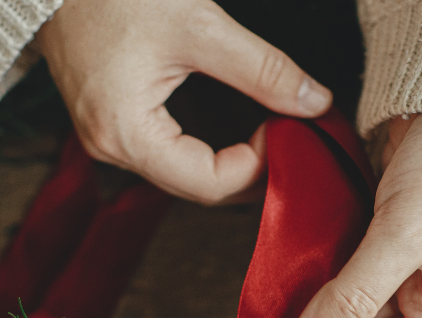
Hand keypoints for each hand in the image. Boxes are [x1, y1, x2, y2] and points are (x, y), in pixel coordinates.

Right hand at [34, 0, 331, 204]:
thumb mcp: (199, 26)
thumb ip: (261, 69)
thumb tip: (315, 102)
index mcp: (126, 134)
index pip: (209, 184)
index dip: (258, 165)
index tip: (285, 127)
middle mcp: (109, 149)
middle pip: (197, 186)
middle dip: (249, 168)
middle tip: (288, 134)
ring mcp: (106, 140)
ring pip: (183, 174)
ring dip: (228, 161)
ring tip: (268, 131)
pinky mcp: (110, 124)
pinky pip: (166, 154)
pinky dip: (204, 148)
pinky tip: (234, 129)